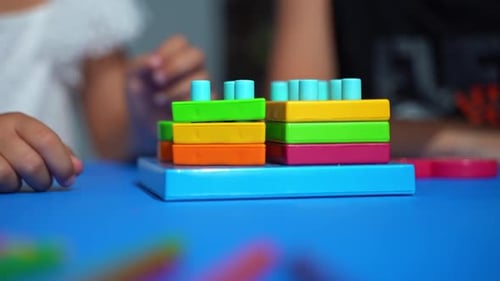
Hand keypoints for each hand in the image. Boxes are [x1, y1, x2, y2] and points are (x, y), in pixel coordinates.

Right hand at [0, 113, 82, 192]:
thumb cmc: (11, 146)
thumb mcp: (33, 142)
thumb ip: (58, 152)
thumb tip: (77, 168)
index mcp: (19, 122)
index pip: (47, 141)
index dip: (62, 163)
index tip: (70, 179)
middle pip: (32, 163)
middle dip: (44, 180)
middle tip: (45, 183)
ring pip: (9, 176)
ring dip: (22, 185)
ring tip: (22, 181)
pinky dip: (6, 187)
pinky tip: (8, 183)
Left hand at [126, 35, 211, 153]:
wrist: (144, 122)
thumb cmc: (141, 94)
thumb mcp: (133, 77)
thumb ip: (141, 67)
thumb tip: (152, 63)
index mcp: (176, 54)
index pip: (180, 42)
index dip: (167, 50)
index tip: (152, 64)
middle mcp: (193, 67)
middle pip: (197, 55)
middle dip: (176, 66)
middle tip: (157, 79)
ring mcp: (203, 85)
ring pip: (203, 78)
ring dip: (178, 88)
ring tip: (157, 99)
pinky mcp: (207, 105)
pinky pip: (208, 101)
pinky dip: (189, 105)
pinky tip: (172, 111)